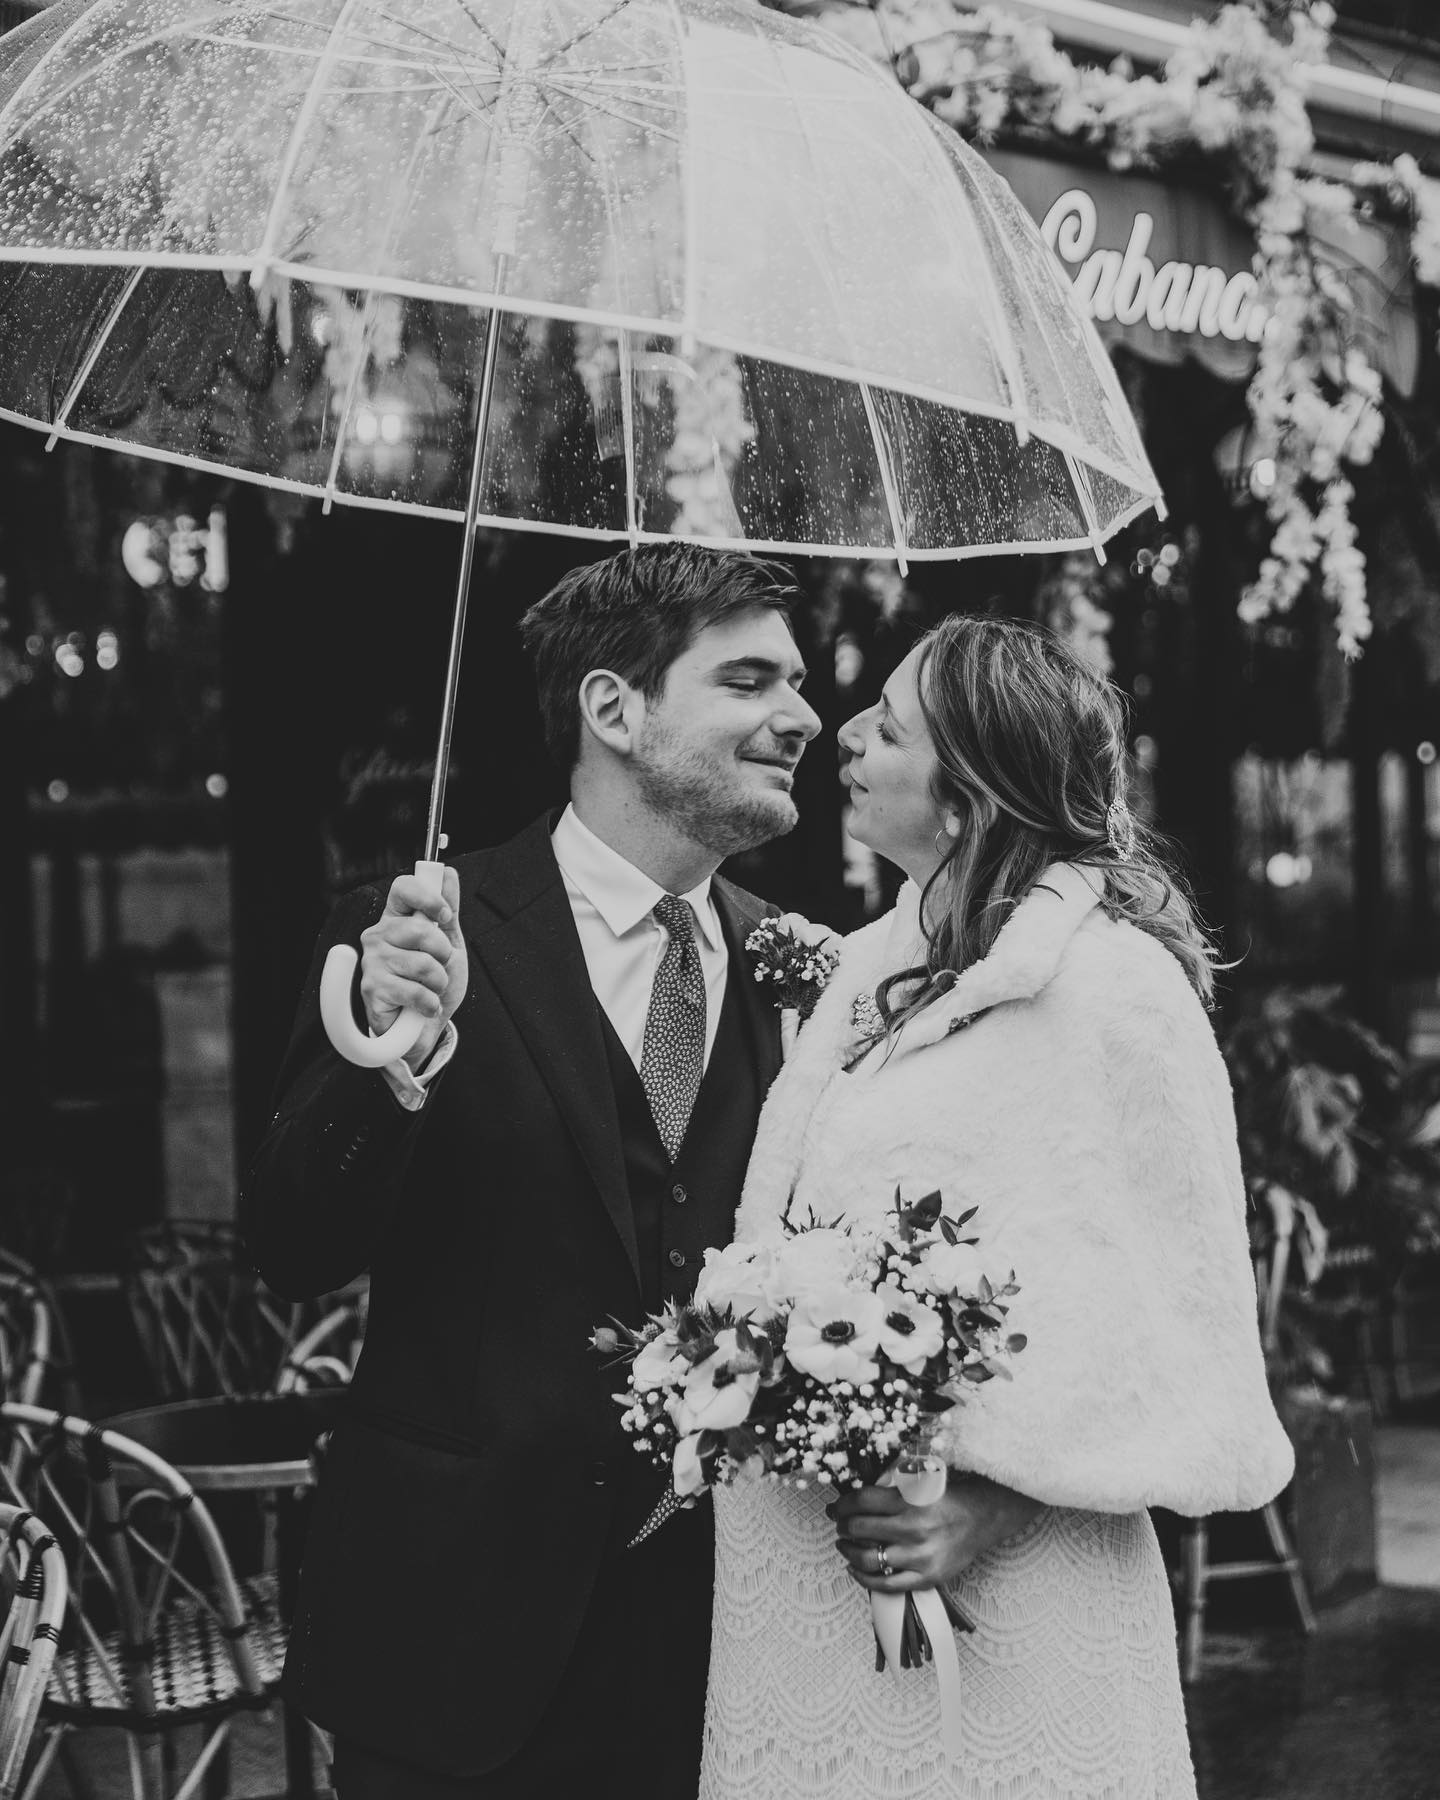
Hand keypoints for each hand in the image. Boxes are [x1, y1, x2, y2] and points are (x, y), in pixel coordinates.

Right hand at [358, 866, 467, 1070]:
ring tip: (430, 989)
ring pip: (423, 964)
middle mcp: (378, 937)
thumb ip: (448, 909)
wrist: (425, 1028)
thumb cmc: (432, 984)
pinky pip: (415, 991)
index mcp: (395, 920)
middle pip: (420, 929)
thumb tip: (448, 873)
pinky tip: (423, 1006)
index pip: (403, 889)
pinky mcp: (372, 990)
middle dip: (443, 954)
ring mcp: (372, 963)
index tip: (445, 916)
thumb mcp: (449, 943)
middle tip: (439, 967)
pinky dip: (429, 1003)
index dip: (428, 898)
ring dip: (439, 983)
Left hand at [830, 1471, 1043, 1592]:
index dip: (842, 1505)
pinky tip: (854, 1569)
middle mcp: (913, 1528)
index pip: (862, 1501)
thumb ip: (888, 1489)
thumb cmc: (944, 1500)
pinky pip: (886, 1584)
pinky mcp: (926, 1578)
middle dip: (843, 1526)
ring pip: (868, 1558)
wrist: (979, 1520)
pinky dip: (863, 1578)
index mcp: (910, 1500)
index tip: (835, 1508)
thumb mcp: (918, 1485)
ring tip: (843, 1546)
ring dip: (848, 1551)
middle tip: (840, 1525)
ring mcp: (920, 1556)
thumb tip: (852, 1498)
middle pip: (860, 1528)